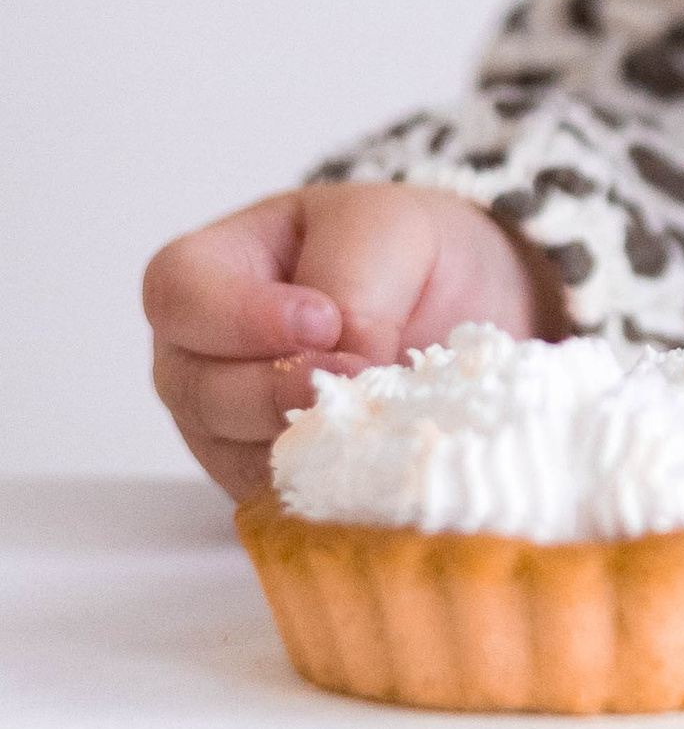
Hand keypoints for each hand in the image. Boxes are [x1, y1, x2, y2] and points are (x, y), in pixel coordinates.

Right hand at [142, 182, 566, 503]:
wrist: (459, 302)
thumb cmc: (402, 253)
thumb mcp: (386, 228)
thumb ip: (353, 282)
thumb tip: (344, 365)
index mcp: (209, 271)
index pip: (179, 295)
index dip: (241, 316)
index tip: (324, 321)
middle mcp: (201, 358)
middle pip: (196, 390)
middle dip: (276, 391)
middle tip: (354, 378)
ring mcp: (230, 430)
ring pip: (236, 456)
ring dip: (309, 443)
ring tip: (377, 417)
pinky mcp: (275, 484)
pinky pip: (285, 500)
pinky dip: (335, 485)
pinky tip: (381, 462)